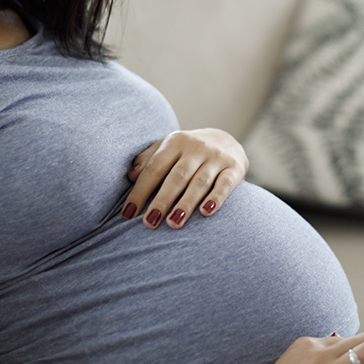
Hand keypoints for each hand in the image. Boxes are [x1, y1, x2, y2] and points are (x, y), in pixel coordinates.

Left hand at [121, 129, 248, 228]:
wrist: (226, 140)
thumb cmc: (187, 152)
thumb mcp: (167, 149)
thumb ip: (148, 160)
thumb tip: (131, 175)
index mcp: (175, 141)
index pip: (155, 167)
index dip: (141, 190)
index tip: (128, 213)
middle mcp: (196, 147)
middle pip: (177, 176)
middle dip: (162, 201)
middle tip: (149, 223)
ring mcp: (217, 157)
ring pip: (200, 182)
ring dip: (186, 204)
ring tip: (174, 223)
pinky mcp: (235, 167)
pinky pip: (225, 184)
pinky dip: (216, 198)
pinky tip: (206, 212)